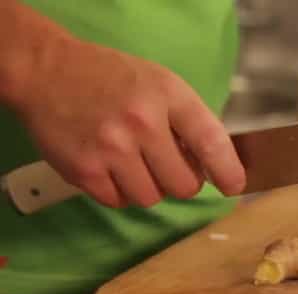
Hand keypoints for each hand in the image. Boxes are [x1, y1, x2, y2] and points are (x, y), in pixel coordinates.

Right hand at [10, 36, 245, 207]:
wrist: (48, 72)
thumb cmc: (114, 79)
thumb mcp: (162, 85)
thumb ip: (189, 122)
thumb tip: (213, 166)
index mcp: (168, 96)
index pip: (211, 141)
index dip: (227, 171)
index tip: (234, 186)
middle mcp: (142, 123)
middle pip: (184, 185)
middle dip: (182, 181)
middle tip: (168, 166)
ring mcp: (111, 149)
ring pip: (151, 198)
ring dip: (149, 187)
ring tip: (134, 162)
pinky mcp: (84, 171)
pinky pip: (118, 201)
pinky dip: (120, 191)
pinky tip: (111, 167)